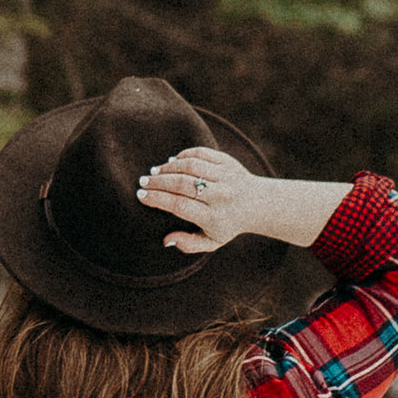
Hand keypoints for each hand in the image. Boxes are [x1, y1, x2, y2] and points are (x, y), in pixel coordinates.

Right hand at [136, 140, 260, 252]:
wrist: (257, 204)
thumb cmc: (227, 224)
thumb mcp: (211, 242)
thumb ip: (188, 244)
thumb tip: (166, 240)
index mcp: (214, 217)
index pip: (179, 206)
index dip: (157, 199)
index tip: (141, 196)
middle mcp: (221, 196)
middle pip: (182, 185)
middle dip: (158, 182)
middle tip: (143, 181)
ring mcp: (226, 176)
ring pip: (190, 166)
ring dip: (168, 168)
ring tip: (154, 172)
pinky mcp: (228, 161)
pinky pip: (200, 153)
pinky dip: (183, 156)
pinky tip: (171, 162)